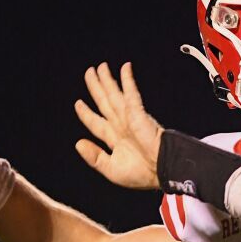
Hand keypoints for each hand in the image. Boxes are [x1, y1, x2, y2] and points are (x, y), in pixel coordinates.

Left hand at [75, 62, 163, 189]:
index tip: (78, 103)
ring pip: (114, 94)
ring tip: (100, 67)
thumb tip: (78, 143)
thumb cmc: (142, 174)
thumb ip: (94, 157)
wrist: (162, 170)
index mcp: (114, 139)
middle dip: (96, 87)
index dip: (86, 112)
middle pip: (104, 102)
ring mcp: (129, 118)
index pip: (96, 121)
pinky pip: (131, 94)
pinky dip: (127, 80)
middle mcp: (121, 125)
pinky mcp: (138, 113)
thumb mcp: (111, 169)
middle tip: (90, 72)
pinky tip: (124, 68)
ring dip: (107, 80)